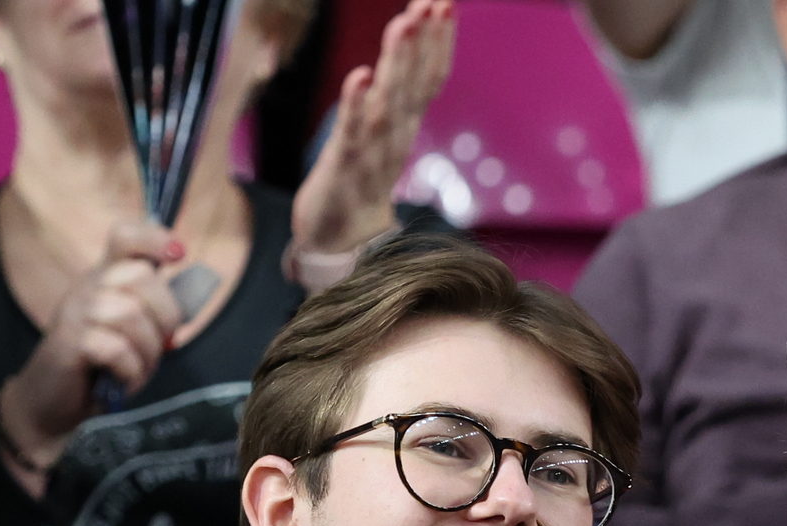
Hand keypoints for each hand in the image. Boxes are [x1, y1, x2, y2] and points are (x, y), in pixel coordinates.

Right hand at [0, 218, 186, 472]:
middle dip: (164, 316)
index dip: (154, 239)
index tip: (179, 254)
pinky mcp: (67, 341)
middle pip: (141, 276)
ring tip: (134, 368)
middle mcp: (88, 286)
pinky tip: (120, 380)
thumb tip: (192, 291)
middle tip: (156, 346)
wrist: (55, 406)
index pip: (125, 238)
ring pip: (129, 313)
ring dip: (145, 350)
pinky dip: (128, 370)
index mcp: (106, 279)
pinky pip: (115, 347)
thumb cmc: (103, 369)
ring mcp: (75, 311)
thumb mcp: (138, 335)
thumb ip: (158, 311)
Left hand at [292, 0, 456, 255]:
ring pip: (389, 102)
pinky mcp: (344, 166)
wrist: (341, 241)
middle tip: (433, 2)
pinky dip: (357, 105)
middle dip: (423, 42)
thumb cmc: (360, 178)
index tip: (445, 3)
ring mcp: (372, 150)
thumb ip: (399, 93)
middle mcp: (396, 134)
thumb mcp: (385, 130)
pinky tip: (360, 77)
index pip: (429, 77)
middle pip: (413, 84)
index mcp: (405, 123)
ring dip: (398, 63)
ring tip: (404, 25)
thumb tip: (413, 53)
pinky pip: (352, 133)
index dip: (439, 41)